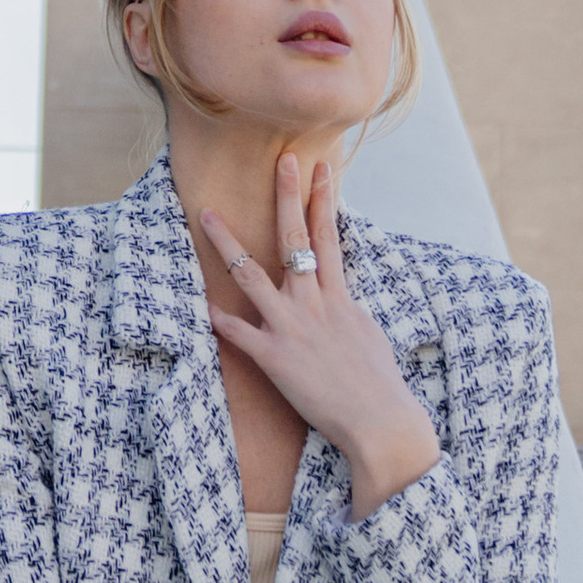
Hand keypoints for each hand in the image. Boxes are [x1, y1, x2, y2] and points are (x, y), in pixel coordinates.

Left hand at [199, 151, 441, 516]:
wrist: (381, 422)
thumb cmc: (381, 387)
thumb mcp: (367, 336)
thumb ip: (347, 313)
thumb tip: (339, 301)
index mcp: (340, 297)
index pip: (330, 236)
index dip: (324, 198)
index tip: (320, 165)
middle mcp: (314, 303)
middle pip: (295, 239)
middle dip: (287, 196)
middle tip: (281, 160)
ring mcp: (291, 327)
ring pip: (251, 275)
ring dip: (227, 243)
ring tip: (207, 214)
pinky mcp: (274, 357)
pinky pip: (239, 333)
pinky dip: (219, 320)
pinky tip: (201, 305)